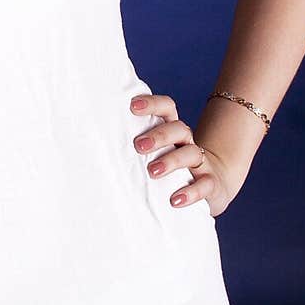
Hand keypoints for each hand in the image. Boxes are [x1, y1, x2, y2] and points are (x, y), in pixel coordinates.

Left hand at [130, 93, 239, 217]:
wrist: (213, 185)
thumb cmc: (171, 167)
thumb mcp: (155, 154)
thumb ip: (134, 146)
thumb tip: (92, 144)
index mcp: (172, 130)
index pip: (167, 108)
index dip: (152, 104)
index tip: (133, 106)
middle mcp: (187, 142)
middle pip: (178, 129)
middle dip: (158, 135)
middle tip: (138, 145)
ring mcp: (201, 162)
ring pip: (191, 153)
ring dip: (171, 160)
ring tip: (152, 172)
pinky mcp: (211, 184)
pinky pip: (205, 184)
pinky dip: (191, 192)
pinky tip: (175, 200)